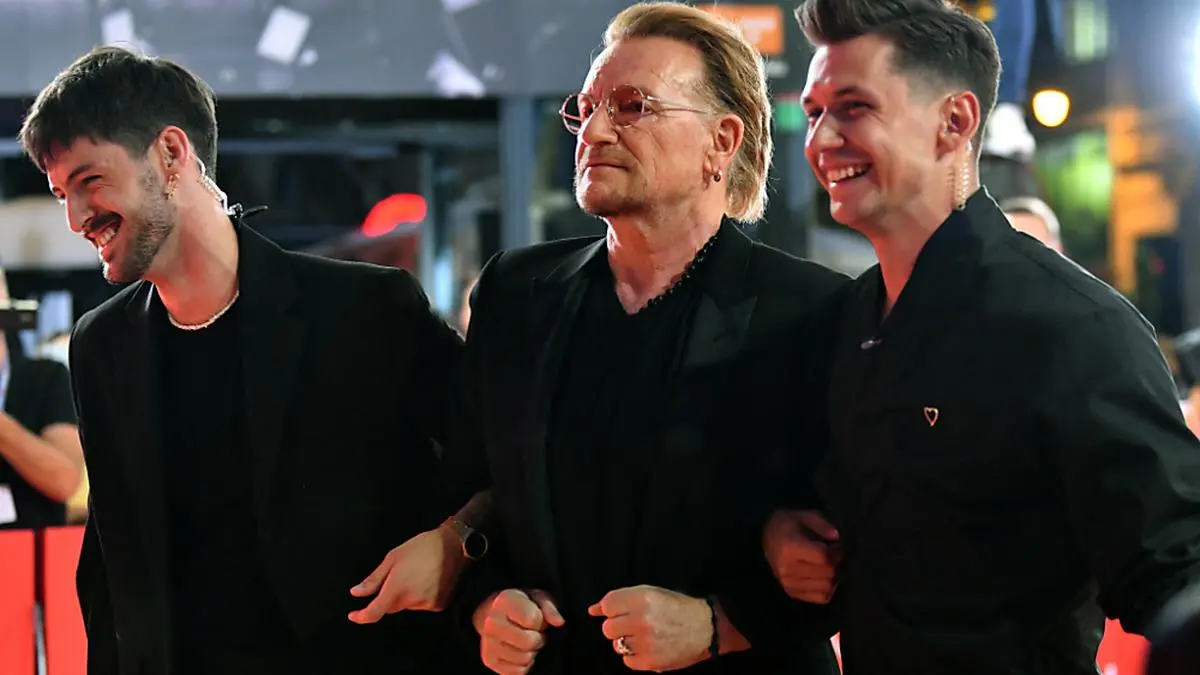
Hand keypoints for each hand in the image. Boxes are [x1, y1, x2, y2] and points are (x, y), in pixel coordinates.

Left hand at [348, 526, 464, 621]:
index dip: (361, 617)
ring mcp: (427, 604)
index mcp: (397, 587)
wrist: (454, 546)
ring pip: (406, 606)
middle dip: (388, 596)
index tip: (353, 615)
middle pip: (391, 607)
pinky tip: (427, 580)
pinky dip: (420, 597)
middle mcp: (412, 599)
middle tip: (397, 576)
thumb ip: (374, 579)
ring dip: (405, 596)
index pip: (375, 612)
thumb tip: (356, 593)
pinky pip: (421, 605)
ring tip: (416, 574)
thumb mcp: (393, 557)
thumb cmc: (422, 547)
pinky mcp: (438, 605)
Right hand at [475, 588, 564, 674]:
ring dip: (531, 652)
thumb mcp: (538, 598)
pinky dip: (523, 664)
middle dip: (537, 639)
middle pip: (528, 642)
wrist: (494, 613)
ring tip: (525, 640)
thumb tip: (559, 622)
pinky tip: (519, 651)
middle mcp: (492, 623)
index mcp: (504, 602)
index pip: (533, 620)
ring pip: (524, 659)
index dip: (540, 620)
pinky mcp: (489, 660)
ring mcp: (488, 643)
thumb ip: (550, 608)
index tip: (535, 617)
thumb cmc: (521, 606)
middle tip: (534, 632)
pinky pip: (517, 672)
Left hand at [588, 585, 711, 671]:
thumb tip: (592, 610)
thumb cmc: (678, 608)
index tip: (621, 612)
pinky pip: (627, 661)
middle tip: (634, 625)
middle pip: (608, 628)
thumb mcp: (651, 593)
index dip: (612, 610)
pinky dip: (635, 657)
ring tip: (645, 637)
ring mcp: (645, 642)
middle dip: (618, 627)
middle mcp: (641, 619)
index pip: (608, 605)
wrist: (706, 628)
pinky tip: (648, 648)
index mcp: (642, 598)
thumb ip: (621, 600)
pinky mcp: (650, 662)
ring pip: (616, 645)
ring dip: (627, 642)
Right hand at [762, 508, 841, 603]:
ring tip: (827, 566)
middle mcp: (788, 569)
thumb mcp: (806, 515)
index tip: (835, 546)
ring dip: (832, 577)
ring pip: (826, 587)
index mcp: (790, 547)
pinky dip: (826, 588)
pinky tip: (823, 577)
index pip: (823, 558)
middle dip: (835, 564)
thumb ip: (823, 525)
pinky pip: (820, 598)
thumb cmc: (789, 524)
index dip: (835, 551)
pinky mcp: (791, 592)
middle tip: (833, 555)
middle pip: (826, 573)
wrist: (767, 537)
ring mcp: (788, 583)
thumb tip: (836, 538)